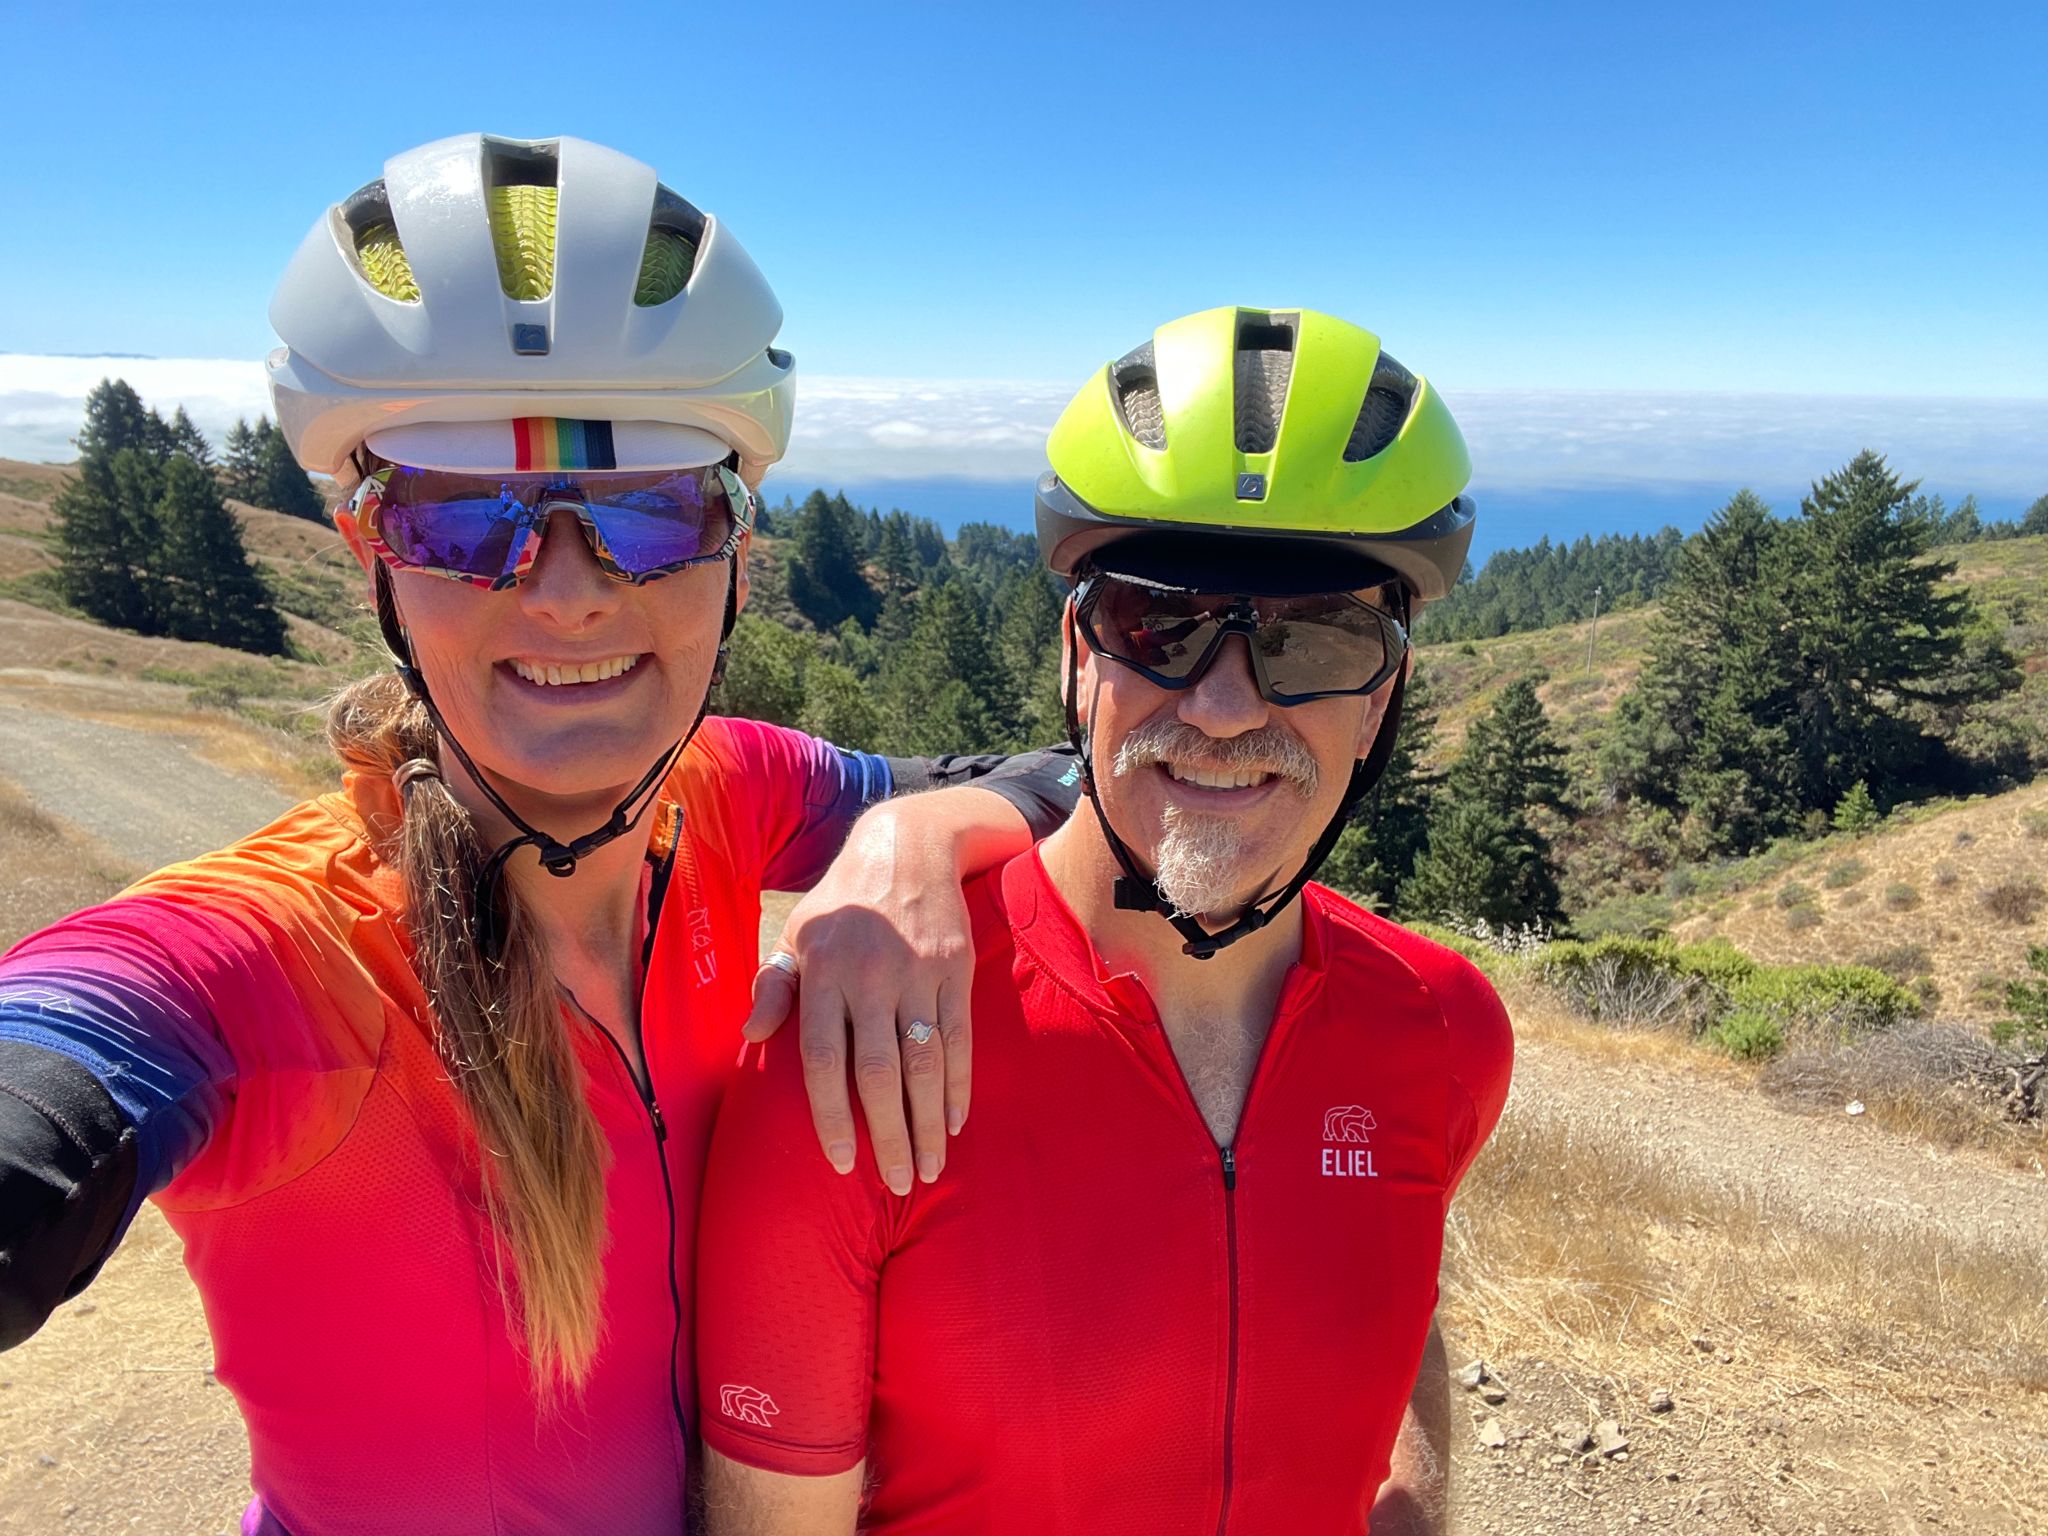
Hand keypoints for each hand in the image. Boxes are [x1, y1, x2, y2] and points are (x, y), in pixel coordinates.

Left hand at [743, 804, 972, 1195]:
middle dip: (890, 1135)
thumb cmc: (842, 903)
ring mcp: (916, 974)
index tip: (841, 1162)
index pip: (822, 1059)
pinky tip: (956, 1119)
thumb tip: (749, 1034)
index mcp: (823, 973)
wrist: (906, 847)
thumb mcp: (797, 934)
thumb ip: (773, 987)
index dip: (831, 1115)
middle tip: (898, 1183)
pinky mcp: (954, 970)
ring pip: (924, 1063)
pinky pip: (959, 1038)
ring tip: (930, 1167)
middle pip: (878, 1072)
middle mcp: (870, 977)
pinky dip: (959, 1084)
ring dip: (930, 1121)